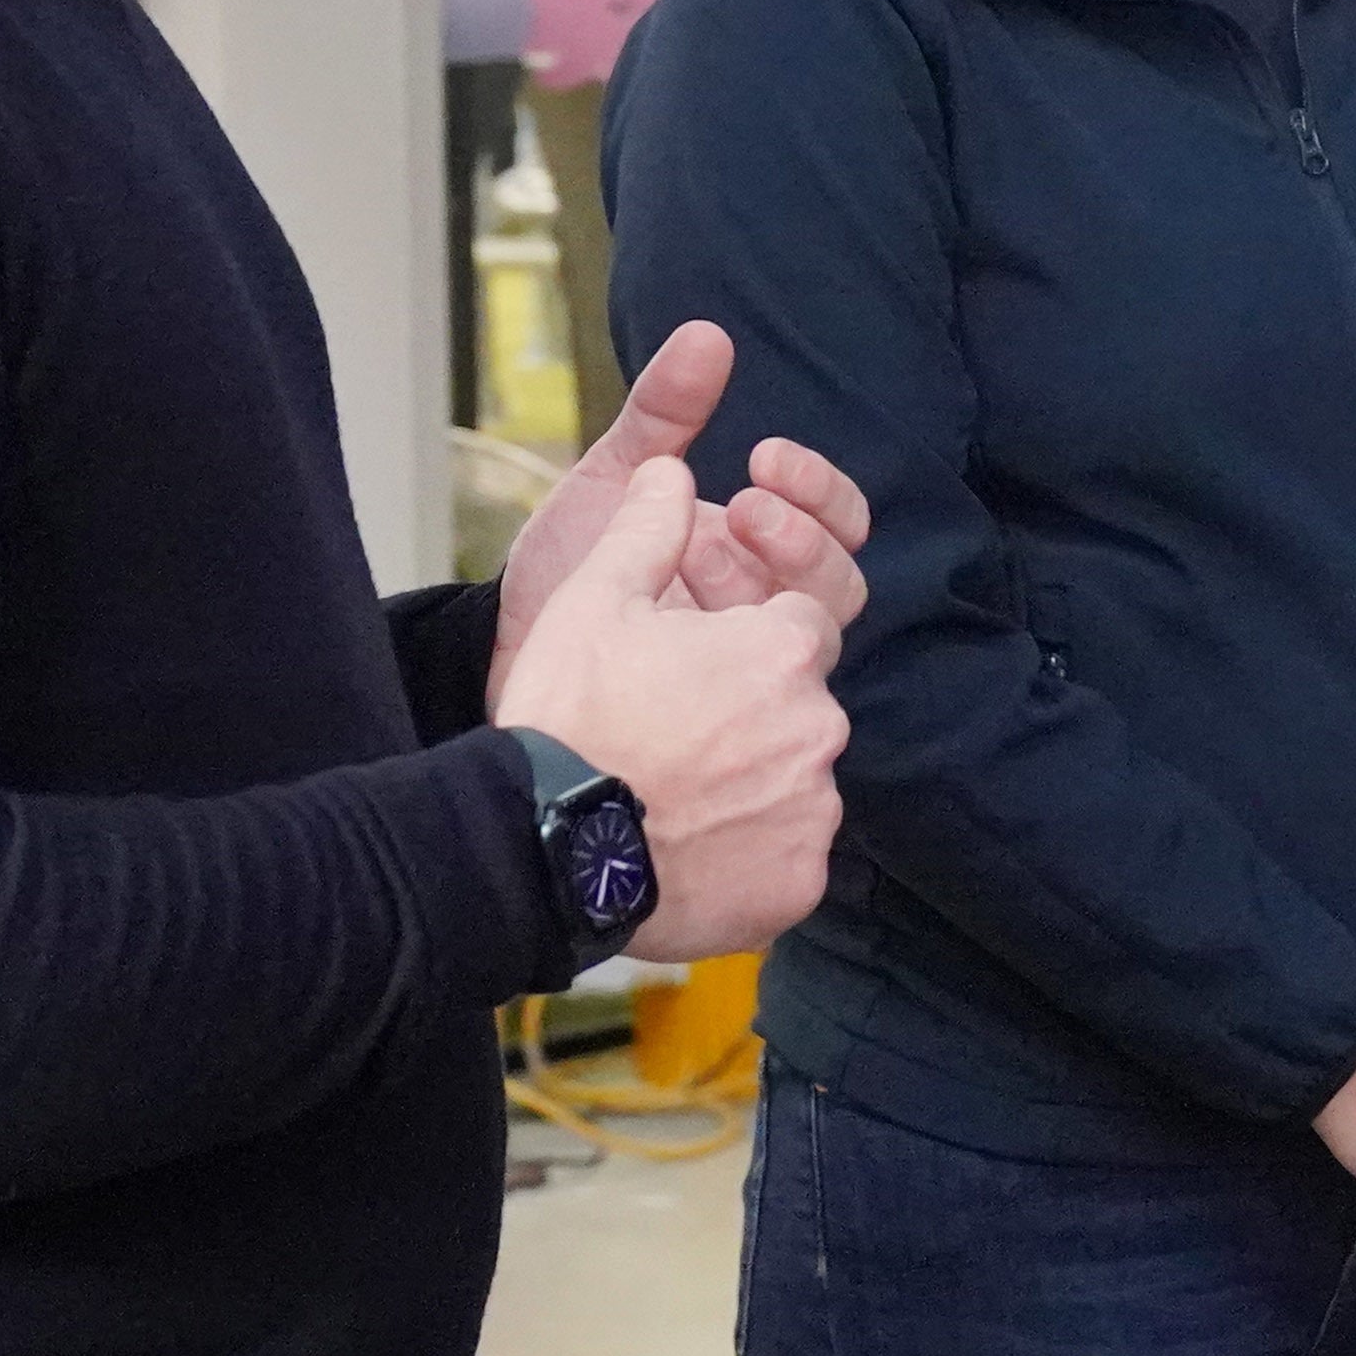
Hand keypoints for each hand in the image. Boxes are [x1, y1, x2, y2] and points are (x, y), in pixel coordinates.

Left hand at [492, 321, 873, 696]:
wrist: (497, 651)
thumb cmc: (560, 564)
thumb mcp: (611, 478)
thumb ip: (664, 411)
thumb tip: (709, 333)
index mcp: (754, 549)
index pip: (838, 522)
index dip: (822, 490)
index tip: (765, 458)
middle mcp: (760, 608)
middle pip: (839, 584)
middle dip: (804, 538)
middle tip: (742, 511)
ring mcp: (738, 666)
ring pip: (813, 640)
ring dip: (767, 590)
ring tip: (695, 562)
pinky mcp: (715, 715)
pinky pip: (758, 694)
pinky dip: (727, 653)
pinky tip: (673, 622)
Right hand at [500, 460, 846, 958]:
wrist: (538, 851)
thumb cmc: (566, 719)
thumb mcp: (593, 603)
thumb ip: (646, 531)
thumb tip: (673, 471)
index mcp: (782, 650)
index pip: (798, 623)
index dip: (746, 635)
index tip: (696, 660)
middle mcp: (817, 725)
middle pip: (798, 705)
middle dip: (748, 708)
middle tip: (671, 732)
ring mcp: (813, 810)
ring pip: (794, 782)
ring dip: (748, 782)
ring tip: (669, 794)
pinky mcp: (797, 884)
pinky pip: (785, 858)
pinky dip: (747, 854)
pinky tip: (687, 849)